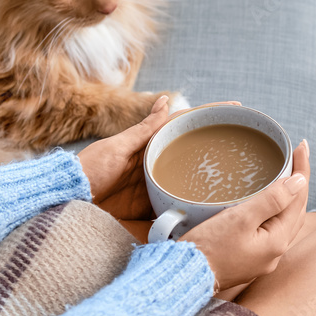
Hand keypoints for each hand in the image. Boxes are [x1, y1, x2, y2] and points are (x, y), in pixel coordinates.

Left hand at [78, 97, 239, 220]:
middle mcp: (157, 169)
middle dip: (219, 152)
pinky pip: (177, 213)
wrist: (65, 204)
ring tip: (243, 181)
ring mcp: (155, 192)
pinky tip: (216, 214)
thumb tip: (166, 100)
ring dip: (212, 185)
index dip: (210, 118)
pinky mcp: (150, 215)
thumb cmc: (87, 172)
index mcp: (150, 147)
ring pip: (190, 186)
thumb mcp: (117, 147)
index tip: (237, 110)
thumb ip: (144, 129)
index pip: (185, 128)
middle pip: (194, 158)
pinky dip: (195, 215)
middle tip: (249, 146)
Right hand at [179, 140, 309, 290]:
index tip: (302, 146)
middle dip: (298, 182)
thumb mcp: (241, 219)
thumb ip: (272, 200)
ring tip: (286, 175)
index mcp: (278, 241)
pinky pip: (270, 230)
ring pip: (283, 221)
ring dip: (288, 198)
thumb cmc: (209, 248)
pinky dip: (273, 211)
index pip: (299, 198)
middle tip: (295, 156)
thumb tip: (299, 182)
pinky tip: (266, 204)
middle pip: (295, 210)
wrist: (185, 277)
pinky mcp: (248, 259)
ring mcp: (262, 258)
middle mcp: (275, 252)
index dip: (302, 170)